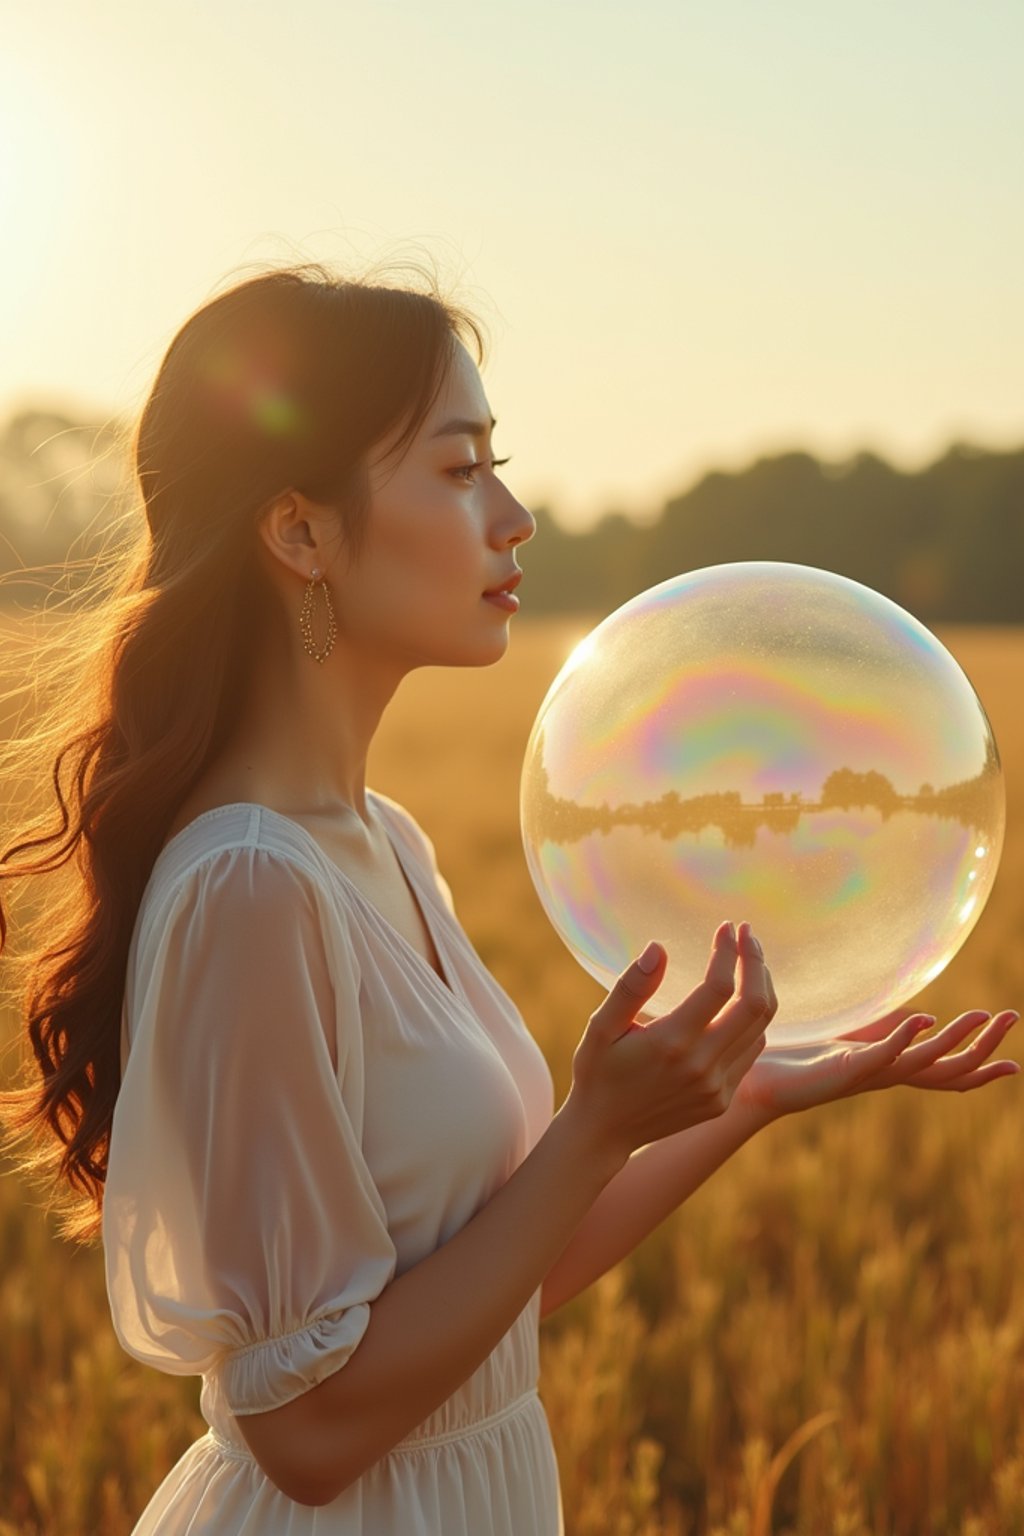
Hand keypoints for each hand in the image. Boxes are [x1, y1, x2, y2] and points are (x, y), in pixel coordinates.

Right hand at [565, 921, 774, 1169]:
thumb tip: (659, 948)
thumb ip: (631, 987)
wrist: (604, 1132)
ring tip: (749, 962)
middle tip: (749, 934)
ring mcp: (716, 1088)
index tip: (726, 927)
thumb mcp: (600, 1027)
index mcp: (671, 1043)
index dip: (728, 951)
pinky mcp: (722, 1101)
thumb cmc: (598, 1071)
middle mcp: (701, 1066)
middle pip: (755, 1005)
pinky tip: (739, 1003)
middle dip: (756, 962)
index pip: (719, 987)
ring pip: (762, 1029)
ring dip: (761, 989)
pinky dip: (754, 1022)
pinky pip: (753, 1053)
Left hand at [734, 1001, 1019, 1121]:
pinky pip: (883, 1056)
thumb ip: (882, 1029)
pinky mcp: (845, 1070)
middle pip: (951, 1069)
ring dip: (956, 1038)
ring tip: (983, 1016)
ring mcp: (869, 1075)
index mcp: (891, 1070)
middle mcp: (887, 1077)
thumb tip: (915, 1015)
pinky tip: (921, 1020)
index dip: (981, 1065)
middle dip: (985, 1046)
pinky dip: (904, 1038)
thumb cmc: (800, 1059)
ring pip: (927, 1063)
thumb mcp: (852, 1038)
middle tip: (1012, 1019)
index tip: (1015, 1063)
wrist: (759, 1080)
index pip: (948, 1073)